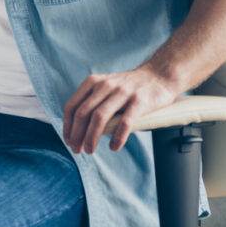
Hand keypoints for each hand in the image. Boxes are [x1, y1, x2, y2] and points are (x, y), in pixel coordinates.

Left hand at [62, 66, 180, 153]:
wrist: (158, 75)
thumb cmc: (128, 87)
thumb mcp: (105, 87)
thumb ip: (92, 101)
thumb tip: (77, 129)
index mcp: (93, 82)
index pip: (72, 106)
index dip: (67, 126)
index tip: (68, 141)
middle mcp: (105, 85)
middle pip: (83, 113)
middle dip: (77, 135)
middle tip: (77, 150)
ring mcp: (122, 92)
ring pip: (99, 117)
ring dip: (91, 137)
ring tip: (90, 150)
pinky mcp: (139, 101)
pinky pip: (124, 122)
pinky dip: (117, 137)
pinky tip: (114, 147)